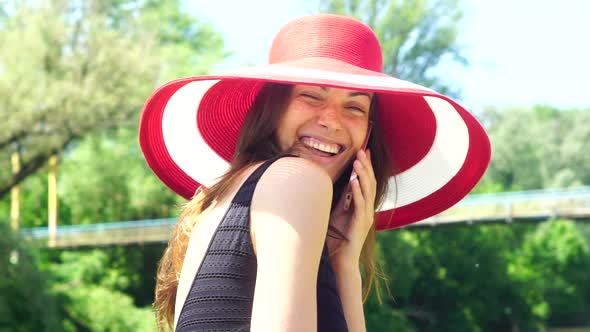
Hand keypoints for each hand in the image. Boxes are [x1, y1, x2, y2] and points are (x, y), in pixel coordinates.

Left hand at [327, 149, 376, 266]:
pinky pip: (360, 205)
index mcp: (363, 207)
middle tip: (362, 151)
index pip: (367, 183)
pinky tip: (354, 181)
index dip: (366, 167)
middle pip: (370, 184)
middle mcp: (367, 211)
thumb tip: (335, 183)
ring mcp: (365, 217)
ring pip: (367, 192)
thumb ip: (340, 200)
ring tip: (358, 162)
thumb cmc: (337, 239)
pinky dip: (357, 192)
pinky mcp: (360, 224)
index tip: (363, 151)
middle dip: (366, 166)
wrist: (341, 261)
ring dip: (363, 175)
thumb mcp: (336, 214)